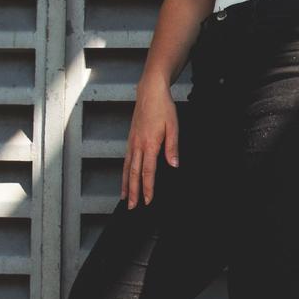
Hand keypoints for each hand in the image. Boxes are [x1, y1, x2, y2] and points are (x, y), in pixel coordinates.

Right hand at [122, 84, 177, 206]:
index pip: (148, 171)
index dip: (148, 188)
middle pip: (134, 173)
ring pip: (127, 168)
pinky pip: (126, 160)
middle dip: (133, 192)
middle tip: (132, 207)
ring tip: (124, 198)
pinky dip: (124, 172)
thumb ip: (173, 147)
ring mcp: (132, 142)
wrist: (150, 92)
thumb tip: (174, 165)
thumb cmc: (164, 108)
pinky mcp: (131, 139)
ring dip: (126, 185)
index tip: (148, 200)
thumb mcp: (174, 126)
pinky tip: (125, 178)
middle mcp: (138, 145)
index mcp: (150, 144)